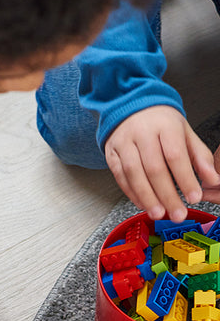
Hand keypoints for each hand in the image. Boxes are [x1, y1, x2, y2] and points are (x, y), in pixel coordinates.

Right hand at [104, 106, 219, 221]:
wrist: (130, 106)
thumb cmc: (160, 123)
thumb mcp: (185, 132)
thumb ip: (199, 156)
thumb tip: (212, 180)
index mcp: (165, 126)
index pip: (175, 156)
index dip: (185, 179)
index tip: (193, 197)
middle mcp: (142, 134)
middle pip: (154, 168)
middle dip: (166, 195)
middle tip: (177, 213)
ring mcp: (123, 144)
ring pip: (134, 174)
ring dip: (147, 197)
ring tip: (158, 213)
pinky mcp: (111, 154)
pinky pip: (120, 177)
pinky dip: (131, 193)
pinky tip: (142, 204)